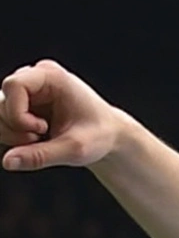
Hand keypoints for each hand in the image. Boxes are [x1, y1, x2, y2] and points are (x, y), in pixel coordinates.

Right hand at [0, 60, 121, 170]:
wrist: (109, 136)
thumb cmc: (99, 136)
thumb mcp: (74, 149)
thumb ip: (40, 155)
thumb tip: (7, 161)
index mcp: (51, 76)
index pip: (13, 86)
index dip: (18, 113)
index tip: (41, 130)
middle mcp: (35, 77)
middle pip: (1, 102)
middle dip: (16, 128)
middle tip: (42, 138)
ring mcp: (26, 90)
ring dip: (13, 134)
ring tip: (41, 139)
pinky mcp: (21, 103)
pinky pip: (2, 121)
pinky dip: (13, 136)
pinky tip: (36, 140)